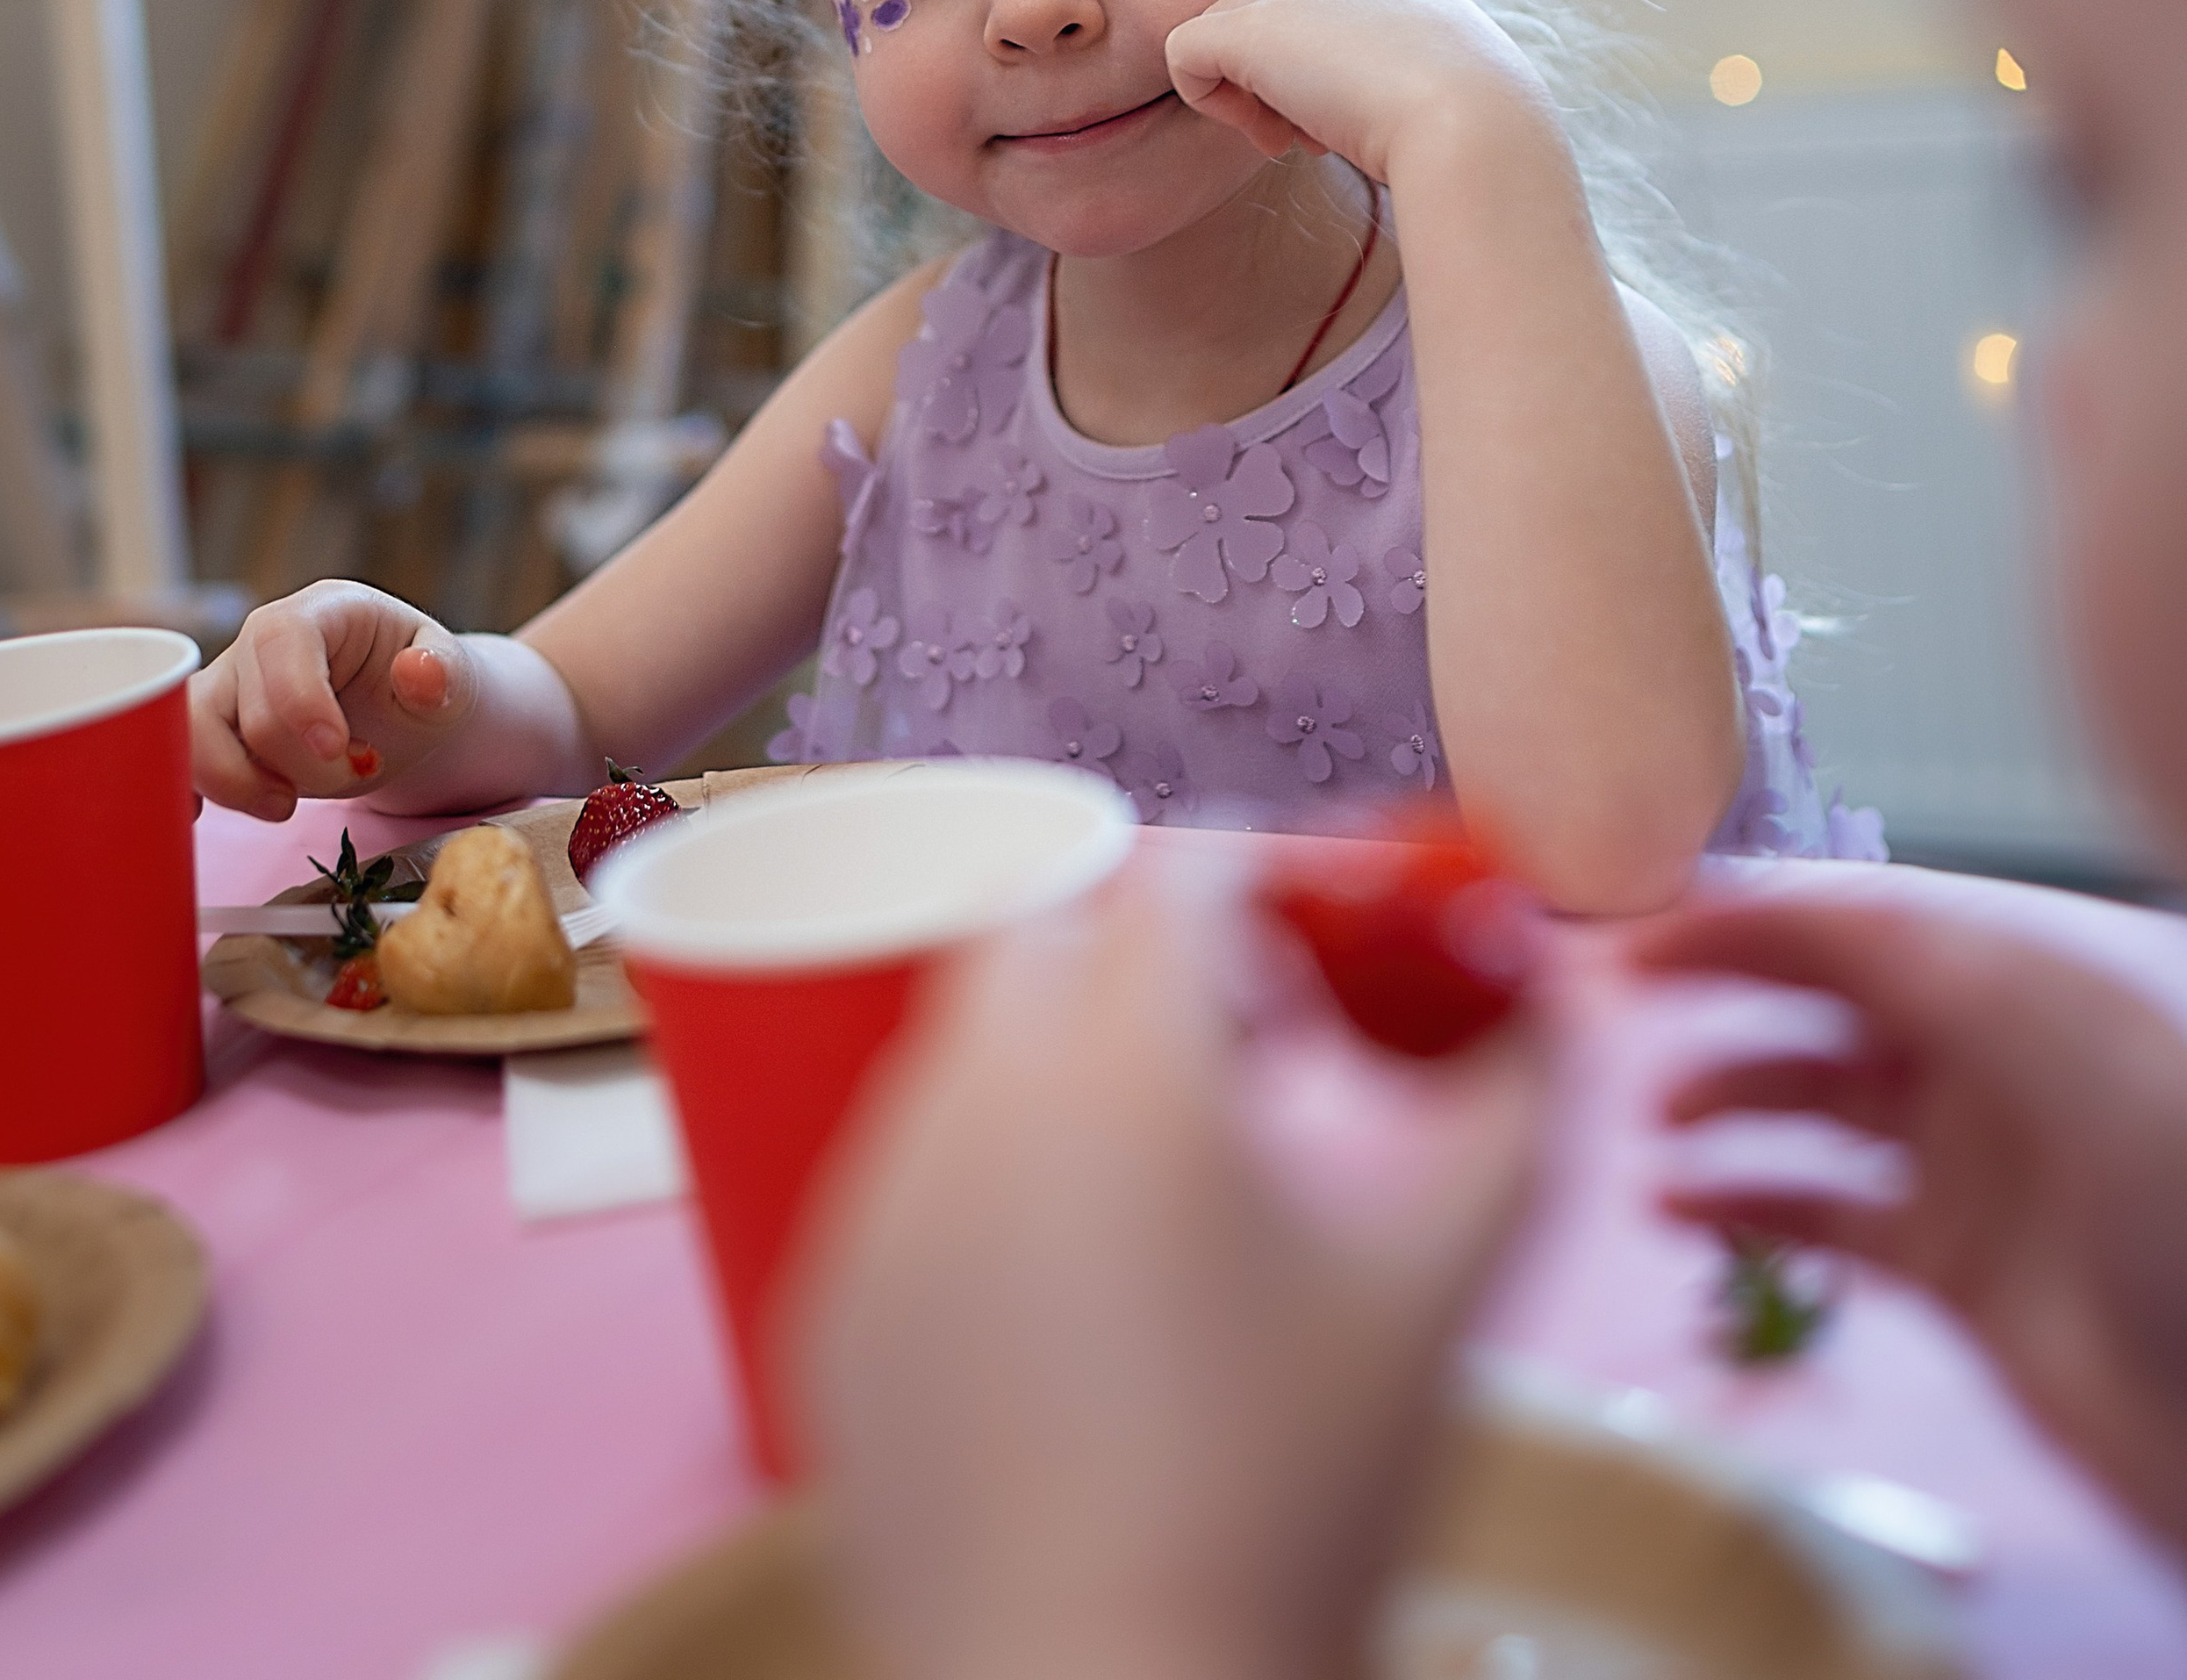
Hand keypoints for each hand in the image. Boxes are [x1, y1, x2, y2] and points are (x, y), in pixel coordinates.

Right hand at [190, 581, 477, 817]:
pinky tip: (204, 813)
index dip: (299, 701)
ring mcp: (228, 684)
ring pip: (189, 732)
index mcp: (320, 611)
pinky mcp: (210, 728)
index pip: (283, 639)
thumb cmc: (417, 685)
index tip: (337, 750)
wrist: (398, 711)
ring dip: (236, 783)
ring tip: (287, 803)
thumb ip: (442, 673)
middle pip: (239, 705)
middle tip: (348, 774)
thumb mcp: (451, 677)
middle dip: (291, 763)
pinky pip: (174, 755)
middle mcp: (260, 642)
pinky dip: (185, 788)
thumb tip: (419, 673)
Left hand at [792, 870, 1547, 1679]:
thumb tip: (1541, 995)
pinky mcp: (830, 1309)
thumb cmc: (1299, 1498)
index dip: (1269, 881)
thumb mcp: (1445, 1281)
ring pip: (967, 1051)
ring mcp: (881, 1205)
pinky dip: (993, 1183)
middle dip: (1144, 949)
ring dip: (1064, 1065)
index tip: (1324, 941)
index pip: (1182, 873)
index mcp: (1125, 1066)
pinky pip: (912, 1177)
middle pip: (1042, 926)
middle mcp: (974, 1100)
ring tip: (1170, 1194)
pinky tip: (1080, 1309)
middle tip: (1248, 1051)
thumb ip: (1515, 1096)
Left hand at [1164, 0, 1554, 187]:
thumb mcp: (1443, 83)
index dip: (1319, 72)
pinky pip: (1185, 53)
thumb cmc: (1474, 123)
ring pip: (1227, 35)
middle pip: (1268, 22)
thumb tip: (1354, 109)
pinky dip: (1207, 99)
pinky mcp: (1246, 29)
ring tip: (1295, 142)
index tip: (1346, 121)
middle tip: (1311, 140)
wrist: (1472, 125)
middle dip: (1279, 85)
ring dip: (1251, 97)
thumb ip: (1398, 75)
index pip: (1318, 13)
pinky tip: (1264, 135)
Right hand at [1641, 891, 2186, 1559]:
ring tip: (1652, 1129)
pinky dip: (1743, 1202)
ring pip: (1810, 1107)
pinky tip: (1677, 1208)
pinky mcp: (1950, 1265)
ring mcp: (1966, 1164)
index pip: (1854, 924)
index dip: (1746, 918)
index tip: (1639, 932)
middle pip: (1823, 1002)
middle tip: (1613, 1007)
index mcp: (2015, 988)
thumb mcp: (2055, 1050)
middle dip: (1718, 994)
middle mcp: (1984, 1061)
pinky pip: (1821, 1212)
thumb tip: (1804, 905)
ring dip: (1723, 1105)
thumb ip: (1927, 967)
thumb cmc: (2174, 1211)